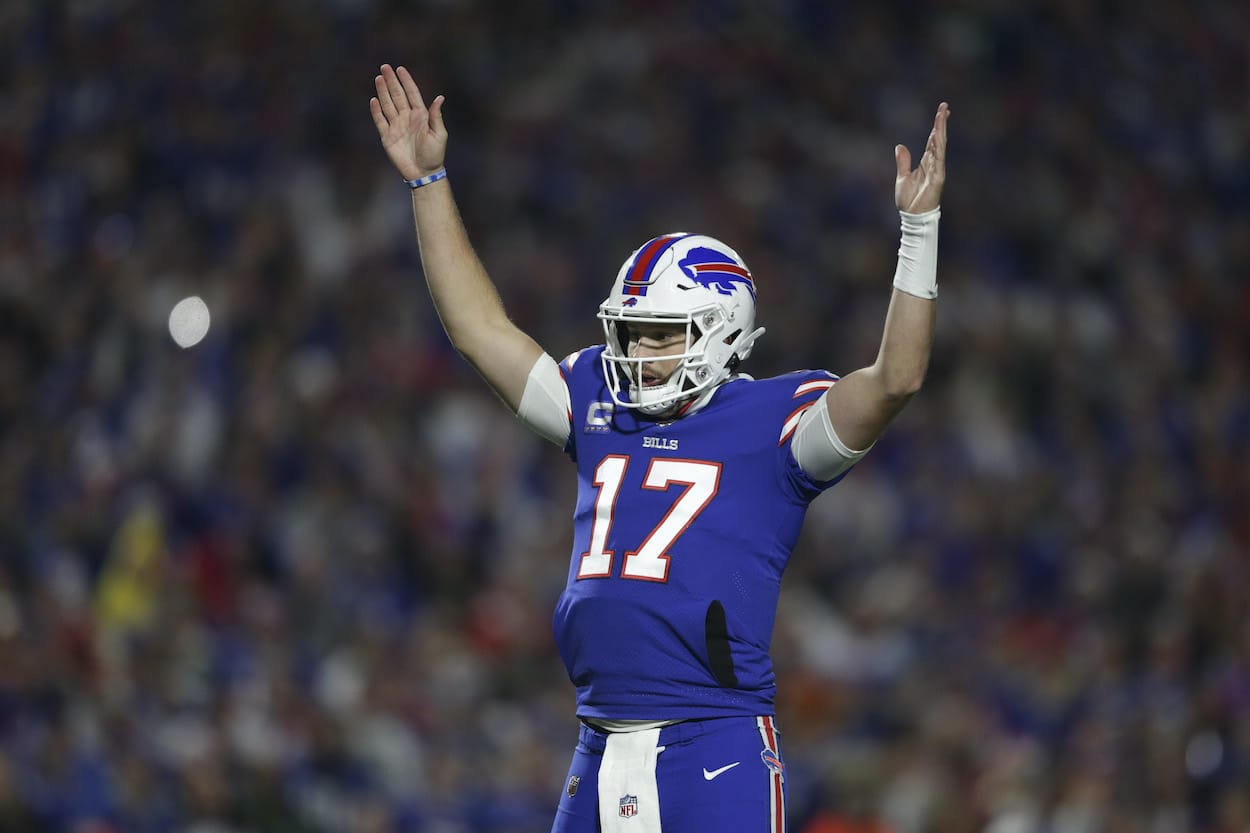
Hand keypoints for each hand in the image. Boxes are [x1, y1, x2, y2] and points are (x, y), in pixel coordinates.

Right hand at [370, 64, 446, 180]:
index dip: (406, 81)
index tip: (400, 69)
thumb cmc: (435, 155)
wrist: (424, 173)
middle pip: (398, 95)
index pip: (412, 94)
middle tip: (385, 67)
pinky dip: (377, 111)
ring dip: (383, 92)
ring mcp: (396, 126)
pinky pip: (380, 121)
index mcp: (421, 115)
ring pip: (388, 105)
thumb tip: (439, 98)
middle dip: (391, 81)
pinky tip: (374, 100)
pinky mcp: (388, 137)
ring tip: (379, 78)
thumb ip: (436, 117)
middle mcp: (407, 118)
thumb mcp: (439, 135)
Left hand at [895, 102, 948, 213]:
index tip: (941, 112)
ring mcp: (937, 170)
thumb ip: (903, 162)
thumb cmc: (909, 201)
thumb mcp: (902, 178)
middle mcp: (933, 164)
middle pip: (938, 139)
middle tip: (944, 106)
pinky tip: (938, 136)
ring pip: (940, 146)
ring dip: (941, 130)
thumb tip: (900, 146)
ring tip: (942, 115)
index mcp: (926, 163)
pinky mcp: (937, 179)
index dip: (936, 127)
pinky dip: (938, 148)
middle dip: (941, 123)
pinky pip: (938, 160)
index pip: (932, 141)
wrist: (912, 217)